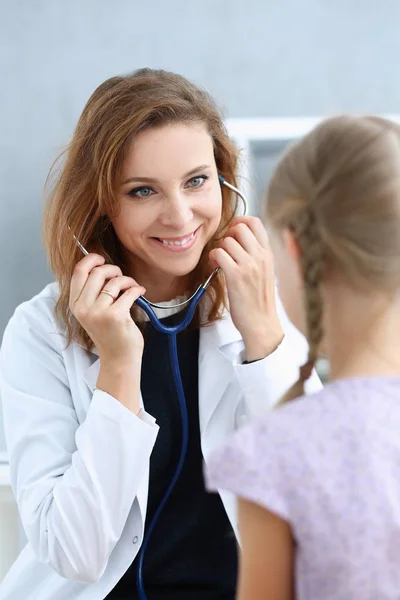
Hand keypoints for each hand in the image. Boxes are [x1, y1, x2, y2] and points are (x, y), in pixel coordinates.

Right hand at [69, 254, 144, 365]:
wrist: (118, 358)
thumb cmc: (109, 332)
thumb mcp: (92, 311)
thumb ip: (92, 291)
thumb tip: (101, 264)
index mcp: (76, 304)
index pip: (78, 272)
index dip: (91, 259)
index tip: (102, 259)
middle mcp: (84, 308)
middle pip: (97, 272)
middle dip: (113, 270)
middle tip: (122, 277)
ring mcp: (99, 313)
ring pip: (115, 281)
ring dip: (128, 280)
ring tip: (132, 287)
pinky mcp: (115, 316)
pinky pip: (129, 292)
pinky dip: (137, 289)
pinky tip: (140, 292)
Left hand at [209, 217, 283, 360]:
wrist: (261, 324)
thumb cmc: (259, 301)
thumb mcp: (264, 273)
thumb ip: (255, 255)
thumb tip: (238, 241)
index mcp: (268, 254)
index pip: (255, 223)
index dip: (239, 222)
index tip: (231, 232)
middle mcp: (260, 256)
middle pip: (239, 227)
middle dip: (227, 234)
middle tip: (224, 249)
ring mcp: (249, 265)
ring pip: (227, 240)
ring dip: (219, 249)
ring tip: (219, 261)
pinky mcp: (236, 276)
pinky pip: (219, 254)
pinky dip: (213, 258)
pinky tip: (215, 267)